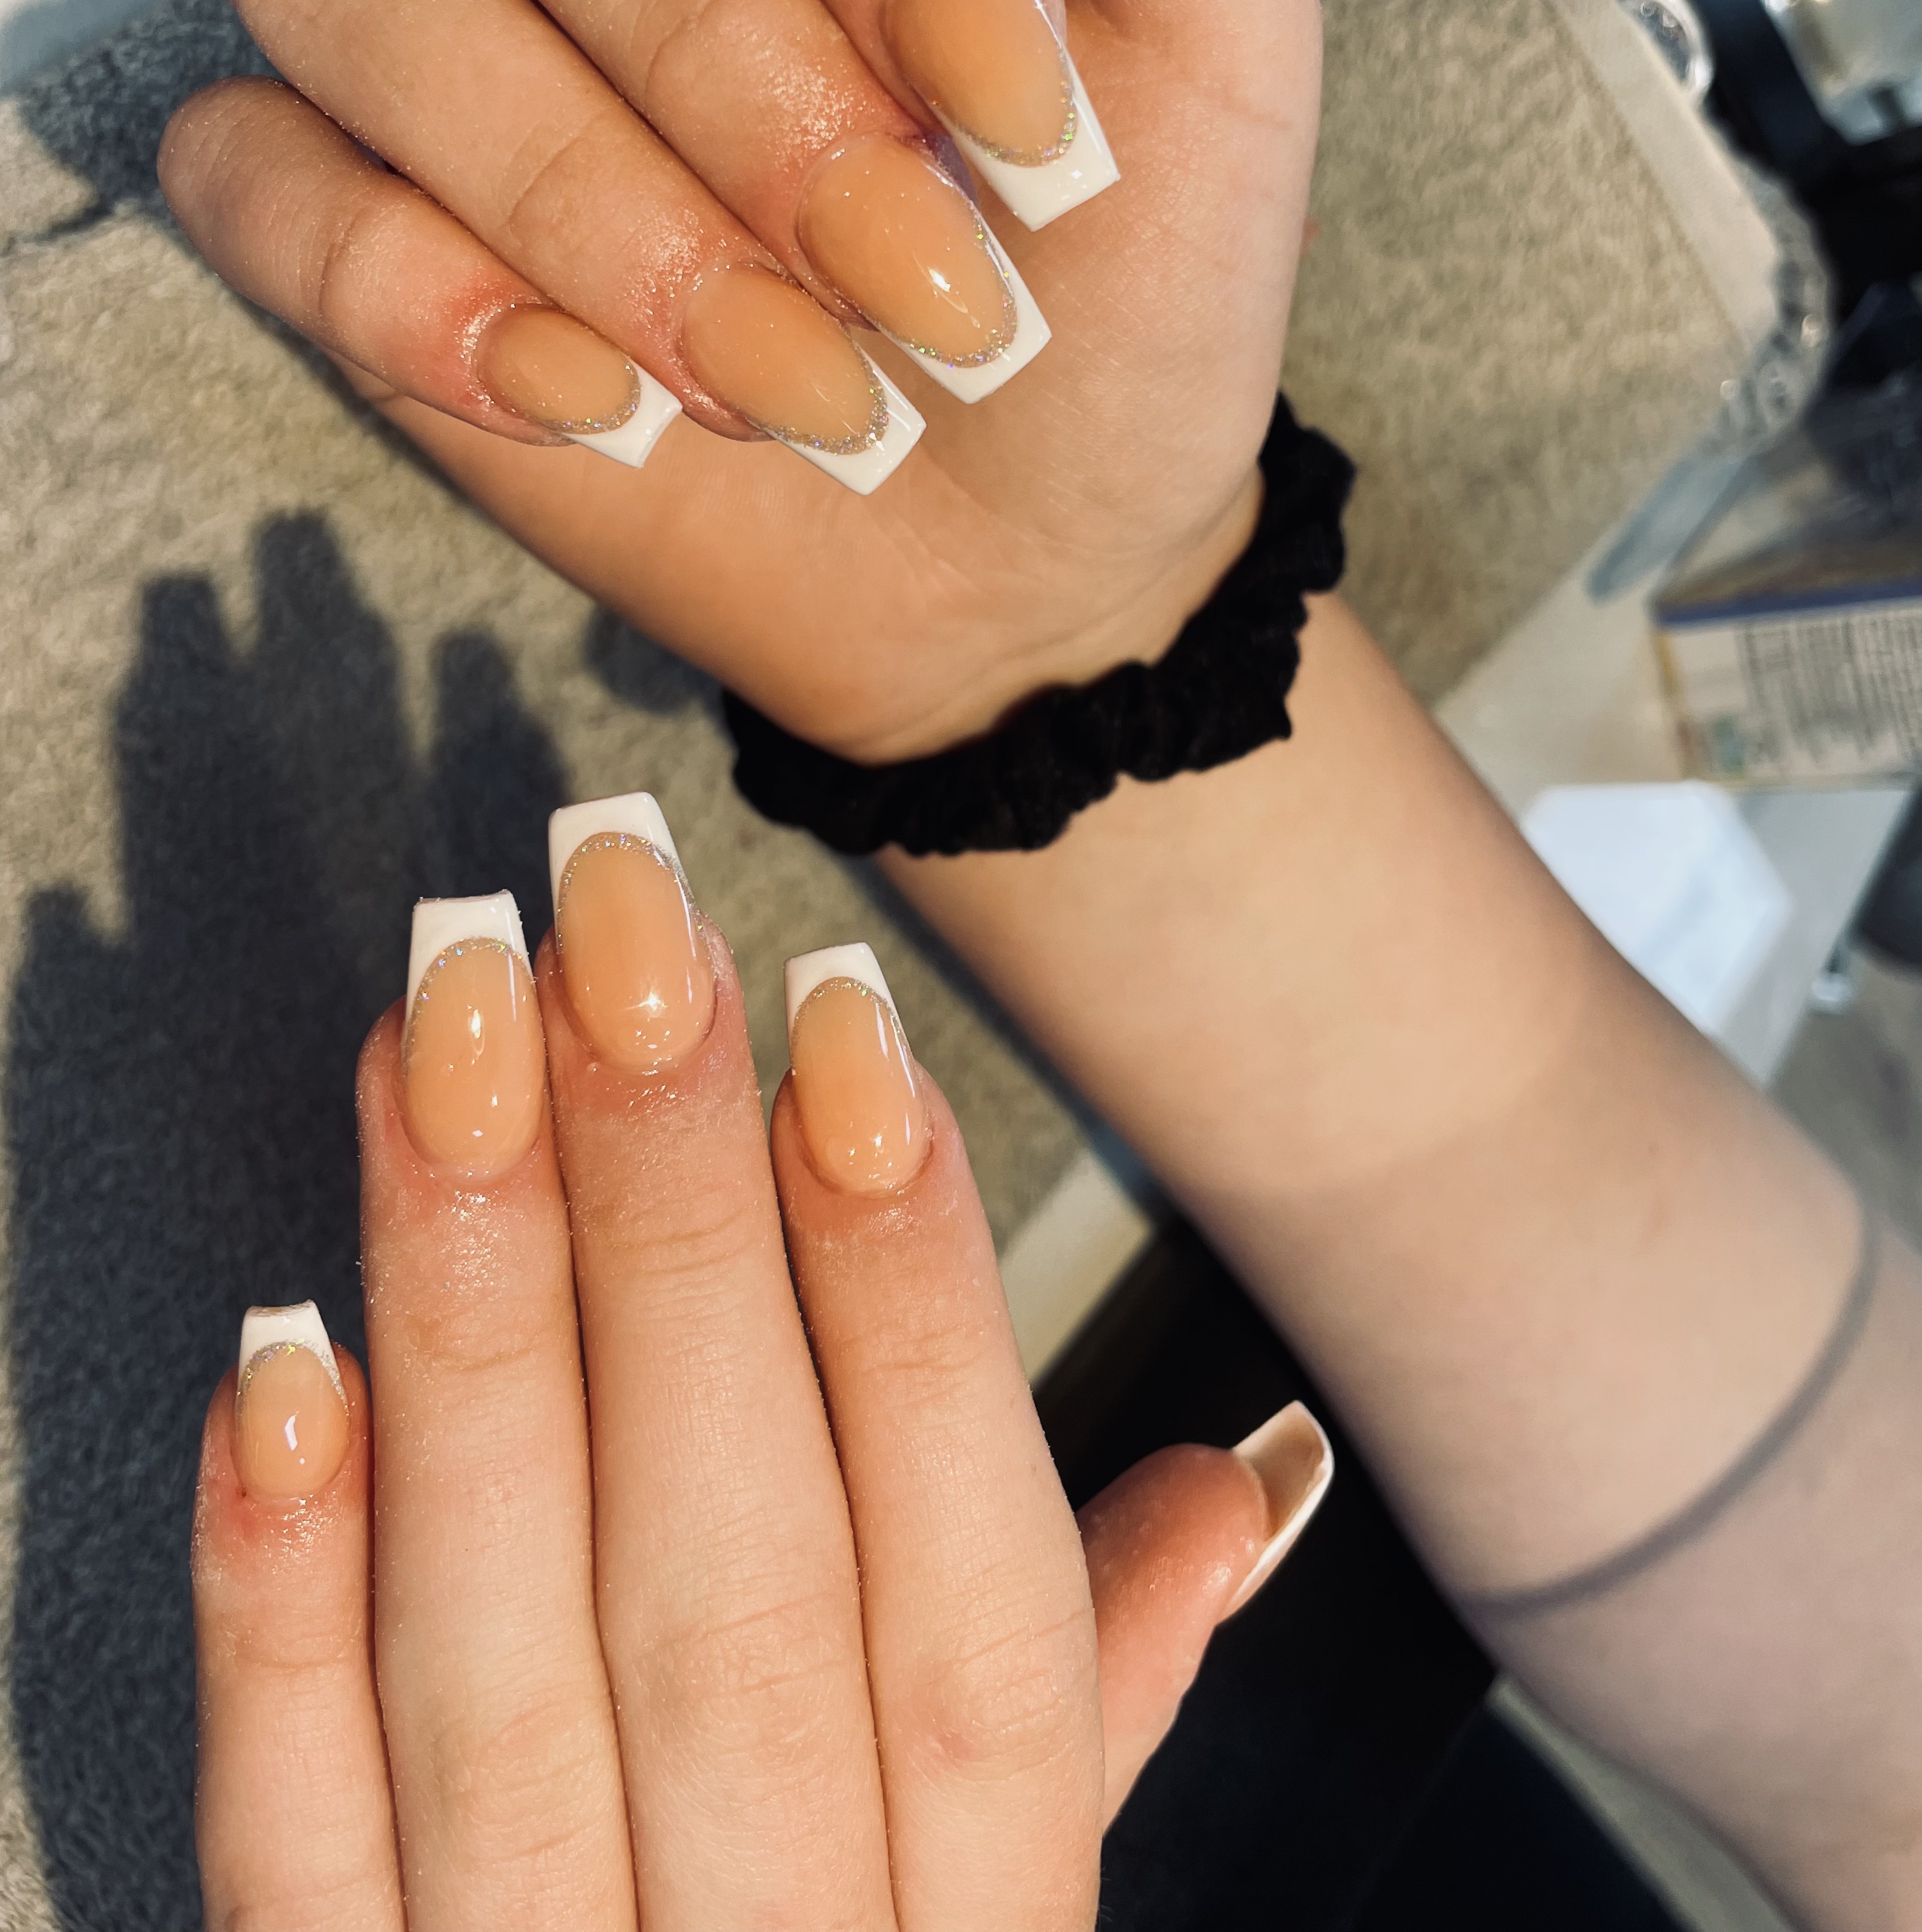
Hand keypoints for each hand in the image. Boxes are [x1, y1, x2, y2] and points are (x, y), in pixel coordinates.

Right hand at [159, 0, 1319, 763]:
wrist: (1032, 560)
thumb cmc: (1120, 282)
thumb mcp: (1209, 13)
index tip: (1004, 83)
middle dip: (716, 45)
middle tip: (897, 257)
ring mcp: (428, 16)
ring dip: (583, 188)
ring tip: (781, 372)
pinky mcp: (337, 210)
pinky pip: (252, 163)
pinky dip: (418, 294)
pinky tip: (593, 392)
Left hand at [190, 802, 1331, 1926]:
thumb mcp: (1005, 1925)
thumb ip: (1095, 1706)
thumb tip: (1242, 1480)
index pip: (959, 1576)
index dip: (908, 1292)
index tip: (837, 1031)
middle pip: (735, 1560)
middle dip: (674, 1214)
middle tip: (612, 926)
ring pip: (511, 1642)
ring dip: (475, 1315)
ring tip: (441, 1033)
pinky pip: (291, 1841)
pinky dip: (277, 1598)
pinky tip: (270, 1359)